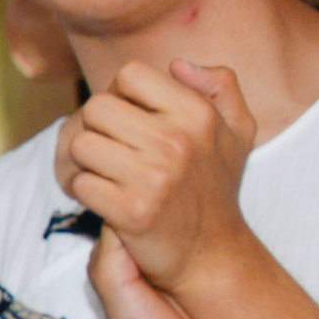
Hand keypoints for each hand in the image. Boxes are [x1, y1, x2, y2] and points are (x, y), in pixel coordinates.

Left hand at [56, 59, 258, 297]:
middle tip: (110, 149)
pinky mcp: (131, 211)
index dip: (121, 93)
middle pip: (96, 108)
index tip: (130, 119)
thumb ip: (221, 84)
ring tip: (105, 174)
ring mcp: (153, 177)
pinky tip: (102, 198)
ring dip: (86, 162)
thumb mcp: (237, 129)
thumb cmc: (216, 187)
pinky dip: (84, 192)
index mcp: (197, 113)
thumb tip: (178, 65)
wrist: (211, 254)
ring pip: (82, 145)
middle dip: (96, 128)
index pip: (129, 74)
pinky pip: (81, 183)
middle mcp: (177, 141)